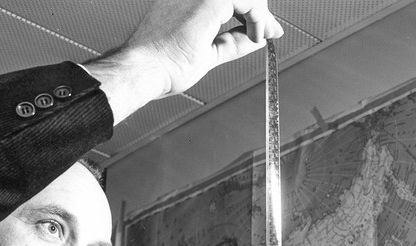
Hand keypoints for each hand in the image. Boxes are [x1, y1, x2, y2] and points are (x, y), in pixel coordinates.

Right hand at [126, 0, 283, 96]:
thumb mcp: (207, 53)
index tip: (263, 31)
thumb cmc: (162, 67)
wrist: (144, 69)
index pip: (228, 1)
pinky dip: (257, 17)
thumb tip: (254, 40)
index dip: (250, 13)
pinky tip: (256, 34)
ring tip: (260, 36)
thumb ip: (230, 43)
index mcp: (188, 2)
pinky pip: (246, 0)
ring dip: (259, 14)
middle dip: (259, 12)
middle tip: (271, 33)